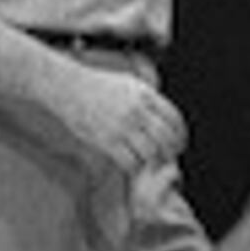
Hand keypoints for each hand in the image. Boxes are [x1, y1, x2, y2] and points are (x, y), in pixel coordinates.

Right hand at [51, 65, 187, 176]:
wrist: (69, 87)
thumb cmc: (99, 85)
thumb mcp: (130, 84)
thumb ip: (149, 98)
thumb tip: (165, 114)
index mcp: (146, 95)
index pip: (175, 119)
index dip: (181, 135)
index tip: (180, 144)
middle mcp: (137, 111)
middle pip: (166, 138)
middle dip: (171, 151)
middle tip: (170, 158)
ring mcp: (122, 126)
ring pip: (150, 152)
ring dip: (154, 161)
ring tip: (152, 164)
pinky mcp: (106, 140)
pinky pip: (129, 161)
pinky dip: (135, 167)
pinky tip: (133, 165)